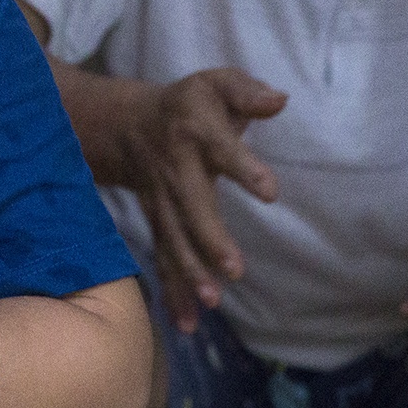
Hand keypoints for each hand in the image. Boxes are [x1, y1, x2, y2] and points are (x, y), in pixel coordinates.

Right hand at [112, 69, 285, 331]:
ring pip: (173, 237)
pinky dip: (172, 292)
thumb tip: (278, 99)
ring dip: (189, 270)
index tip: (269, 190)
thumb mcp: (216, 84)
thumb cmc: (190, 105)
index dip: (243, 167)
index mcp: (195, 130)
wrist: (129, 125)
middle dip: (209, 238)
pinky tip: (188, 324)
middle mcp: (176, 169)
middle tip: (233, 269)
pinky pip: (163, 257)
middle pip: (191, 205)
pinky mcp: (159, 223)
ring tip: (212, 301)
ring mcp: (163, 200)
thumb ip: (247, 91)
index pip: (221, 148)